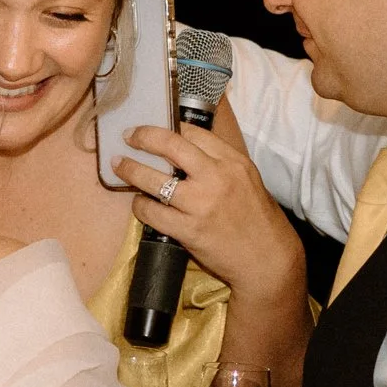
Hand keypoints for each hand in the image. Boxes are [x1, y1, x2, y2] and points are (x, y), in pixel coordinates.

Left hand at [114, 122, 305, 304]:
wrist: (267, 258)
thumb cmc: (257, 218)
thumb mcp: (246, 179)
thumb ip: (219, 163)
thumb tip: (184, 149)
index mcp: (232, 161)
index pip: (193, 133)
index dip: (168, 127)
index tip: (153, 128)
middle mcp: (216, 177)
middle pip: (170, 145)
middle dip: (143, 137)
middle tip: (128, 136)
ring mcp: (201, 204)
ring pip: (153, 179)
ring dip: (130, 170)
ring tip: (118, 165)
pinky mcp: (189, 230)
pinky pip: (152, 213)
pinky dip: (140, 206)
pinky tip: (139, 203)